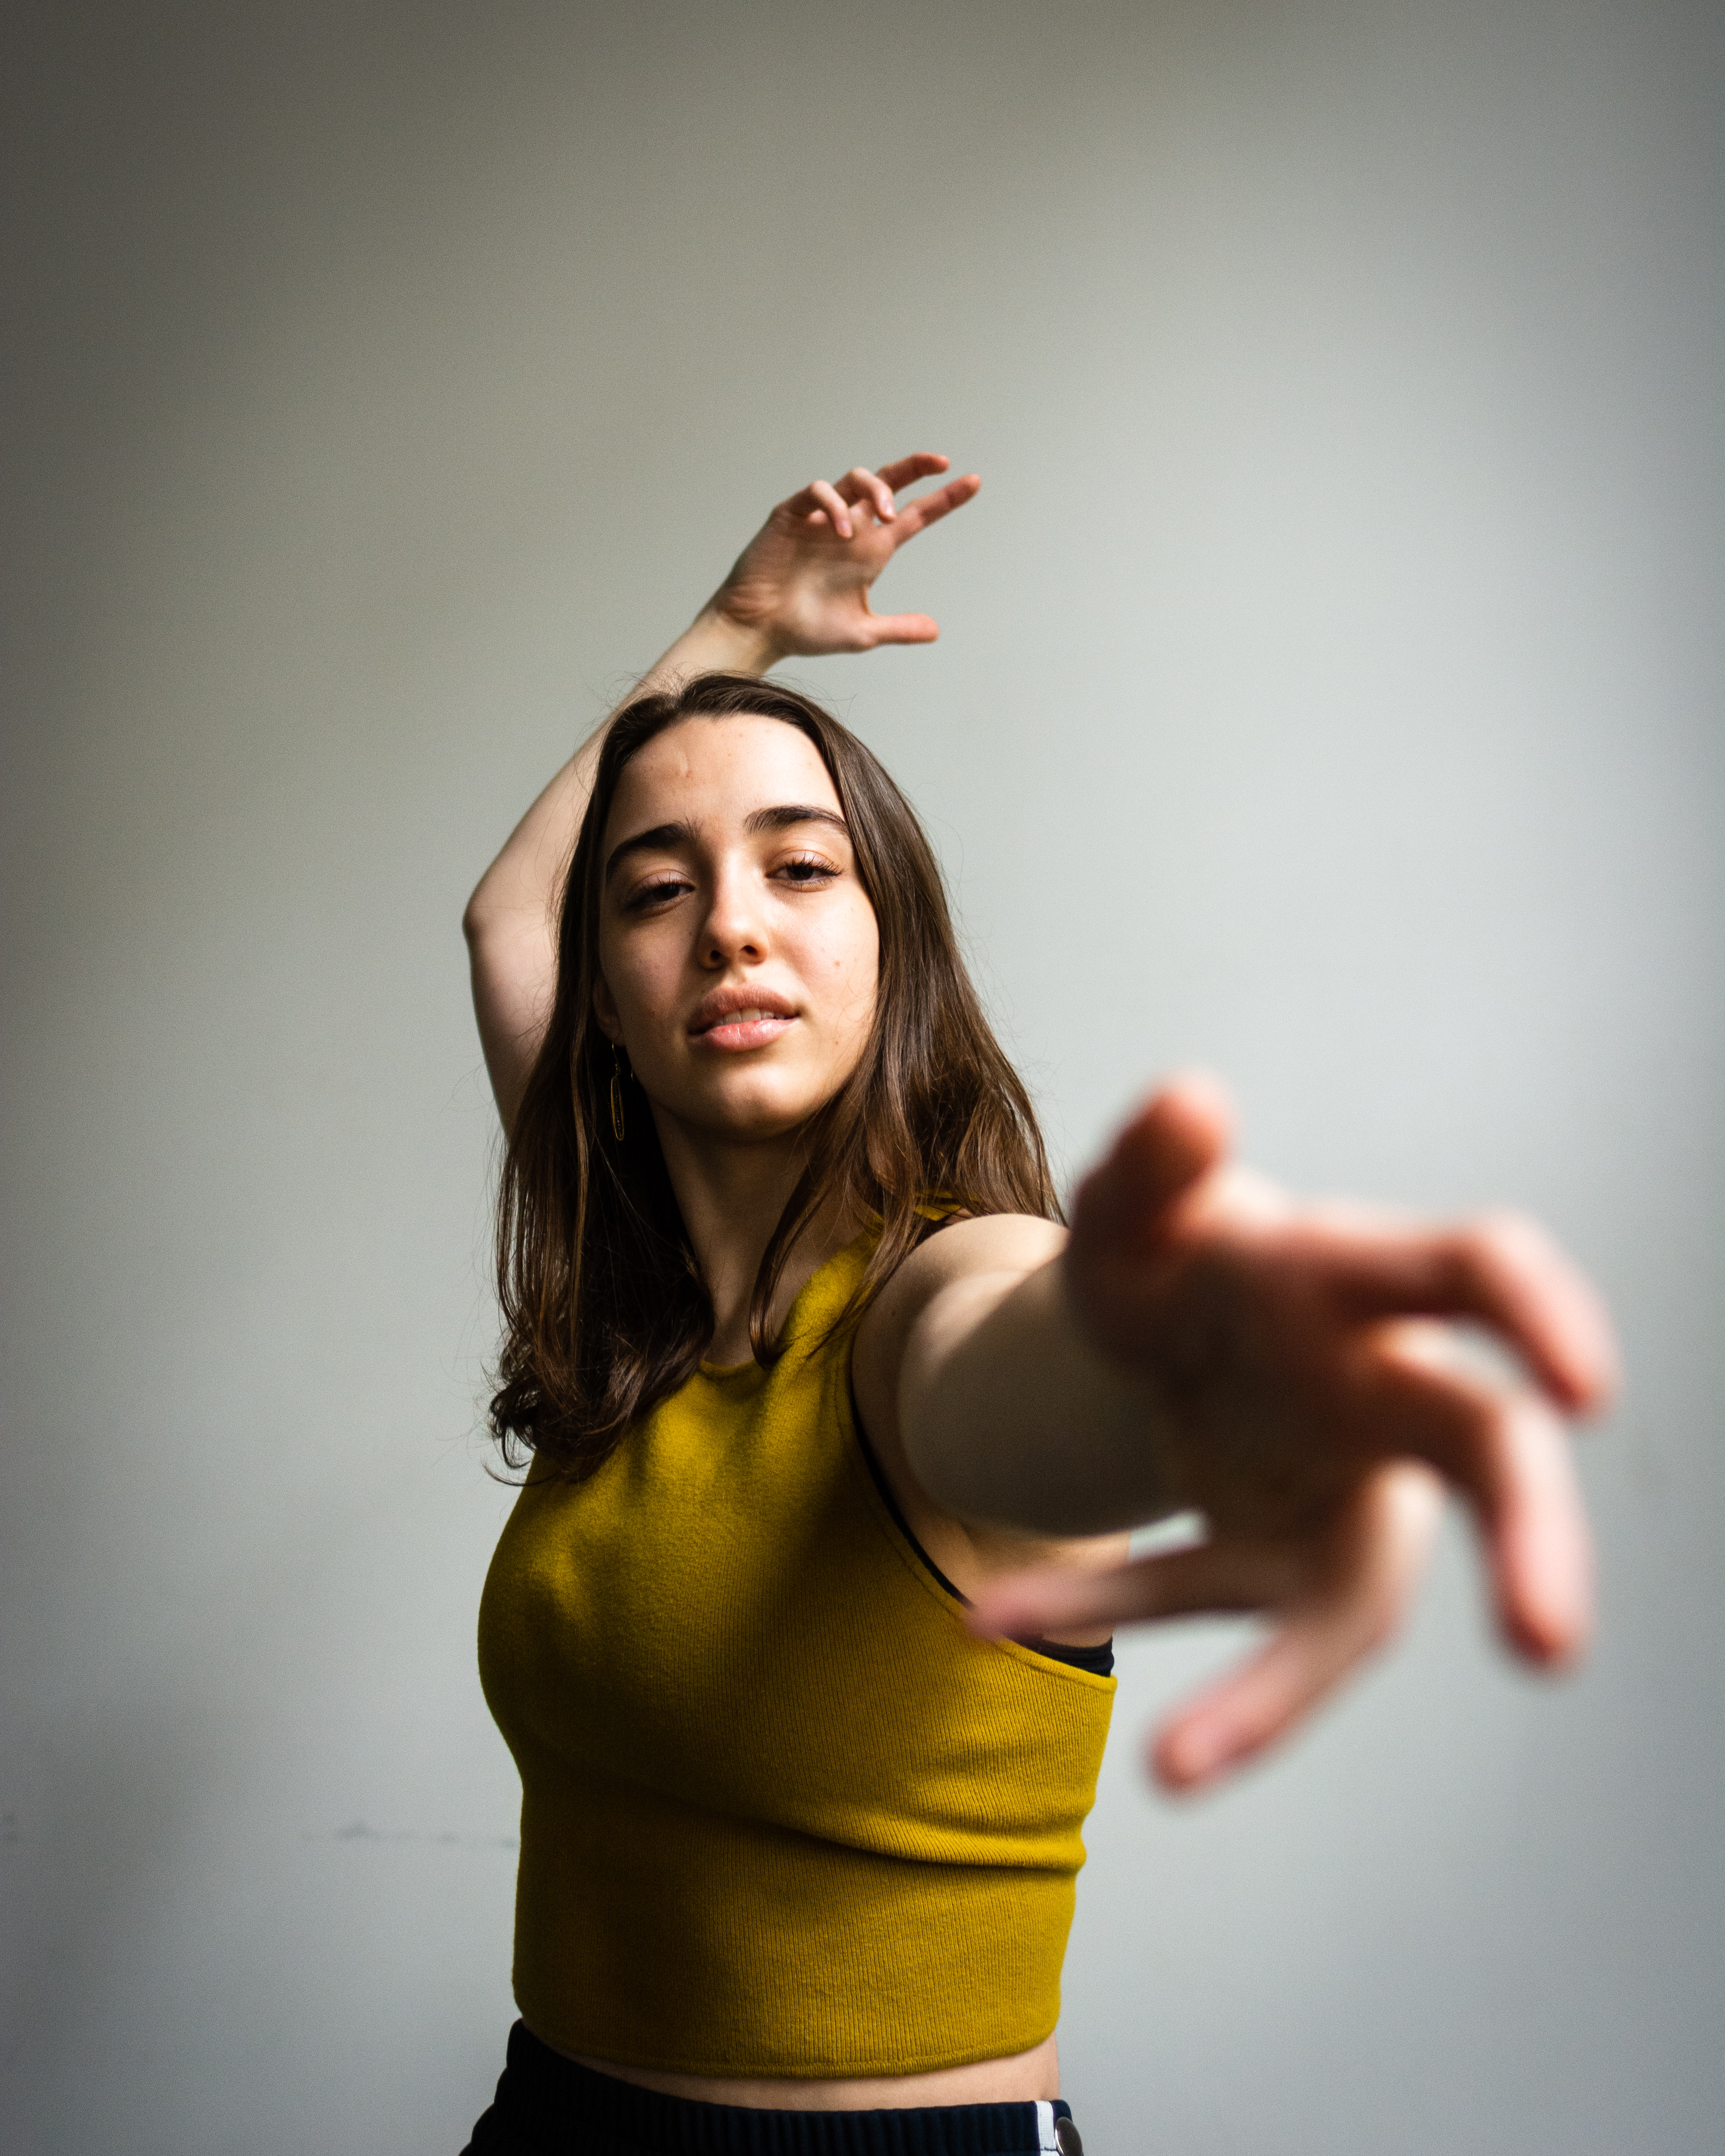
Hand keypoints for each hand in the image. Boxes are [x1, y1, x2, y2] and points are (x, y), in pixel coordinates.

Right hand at [708, 453, 980, 658]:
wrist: (760, 630)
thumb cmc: (806, 629)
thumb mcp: (862, 632)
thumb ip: (898, 628)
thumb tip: (936, 630)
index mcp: (872, 550)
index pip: (915, 516)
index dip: (944, 499)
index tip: (974, 482)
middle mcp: (851, 528)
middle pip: (887, 481)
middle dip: (915, 467)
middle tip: (940, 464)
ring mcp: (821, 518)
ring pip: (854, 479)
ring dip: (876, 488)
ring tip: (888, 514)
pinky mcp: (792, 515)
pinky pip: (817, 492)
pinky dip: (833, 505)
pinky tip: (842, 531)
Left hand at [973, 1077, 1617, 1792]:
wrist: (1149, 1320)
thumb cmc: (1172, 1250)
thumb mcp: (1134, 1204)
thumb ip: (1151, 1158)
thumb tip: (1191, 1099)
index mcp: (1358, 1282)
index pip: (1478, 1274)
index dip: (1546, 1319)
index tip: (1585, 1389)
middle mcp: (1380, 1396)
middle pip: (1487, 1458)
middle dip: (1533, 1544)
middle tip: (1549, 1643)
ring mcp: (1339, 1494)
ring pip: (1351, 1603)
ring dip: (1274, 1693)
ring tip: (1173, 1771)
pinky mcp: (1275, 1564)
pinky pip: (1200, 1600)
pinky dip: (1100, 1605)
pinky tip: (989, 1614)